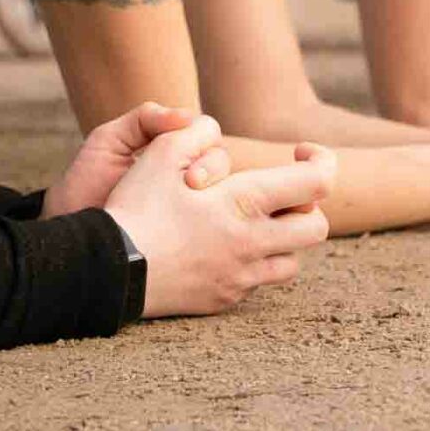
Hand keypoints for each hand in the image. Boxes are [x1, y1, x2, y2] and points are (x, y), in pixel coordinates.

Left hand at [41, 102, 231, 217]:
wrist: (70, 230)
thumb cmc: (86, 183)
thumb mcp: (108, 141)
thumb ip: (144, 119)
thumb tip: (187, 116)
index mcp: (172, 149)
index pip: (207, 134)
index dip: (204, 142)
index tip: (187, 157)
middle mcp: (185, 174)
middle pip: (222, 160)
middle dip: (214, 168)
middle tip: (193, 183)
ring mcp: (190, 206)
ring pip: (226, 191)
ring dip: (220, 195)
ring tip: (196, 205)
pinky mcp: (189, 234)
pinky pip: (215, 224)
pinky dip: (216, 222)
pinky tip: (203, 226)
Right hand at [105, 133, 336, 317]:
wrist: (107, 271)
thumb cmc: (135, 208)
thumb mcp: (161, 153)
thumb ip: (196, 133)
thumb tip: (214, 130)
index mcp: (246, 203)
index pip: (318, 182)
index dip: (321, 160)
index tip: (300, 152)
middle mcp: (253, 244)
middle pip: (317, 228)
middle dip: (309, 207)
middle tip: (280, 193)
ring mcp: (241, 277)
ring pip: (292, 260)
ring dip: (283, 239)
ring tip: (253, 222)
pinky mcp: (224, 300)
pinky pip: (257, 283)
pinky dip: (253, 263)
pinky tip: (224, 248)